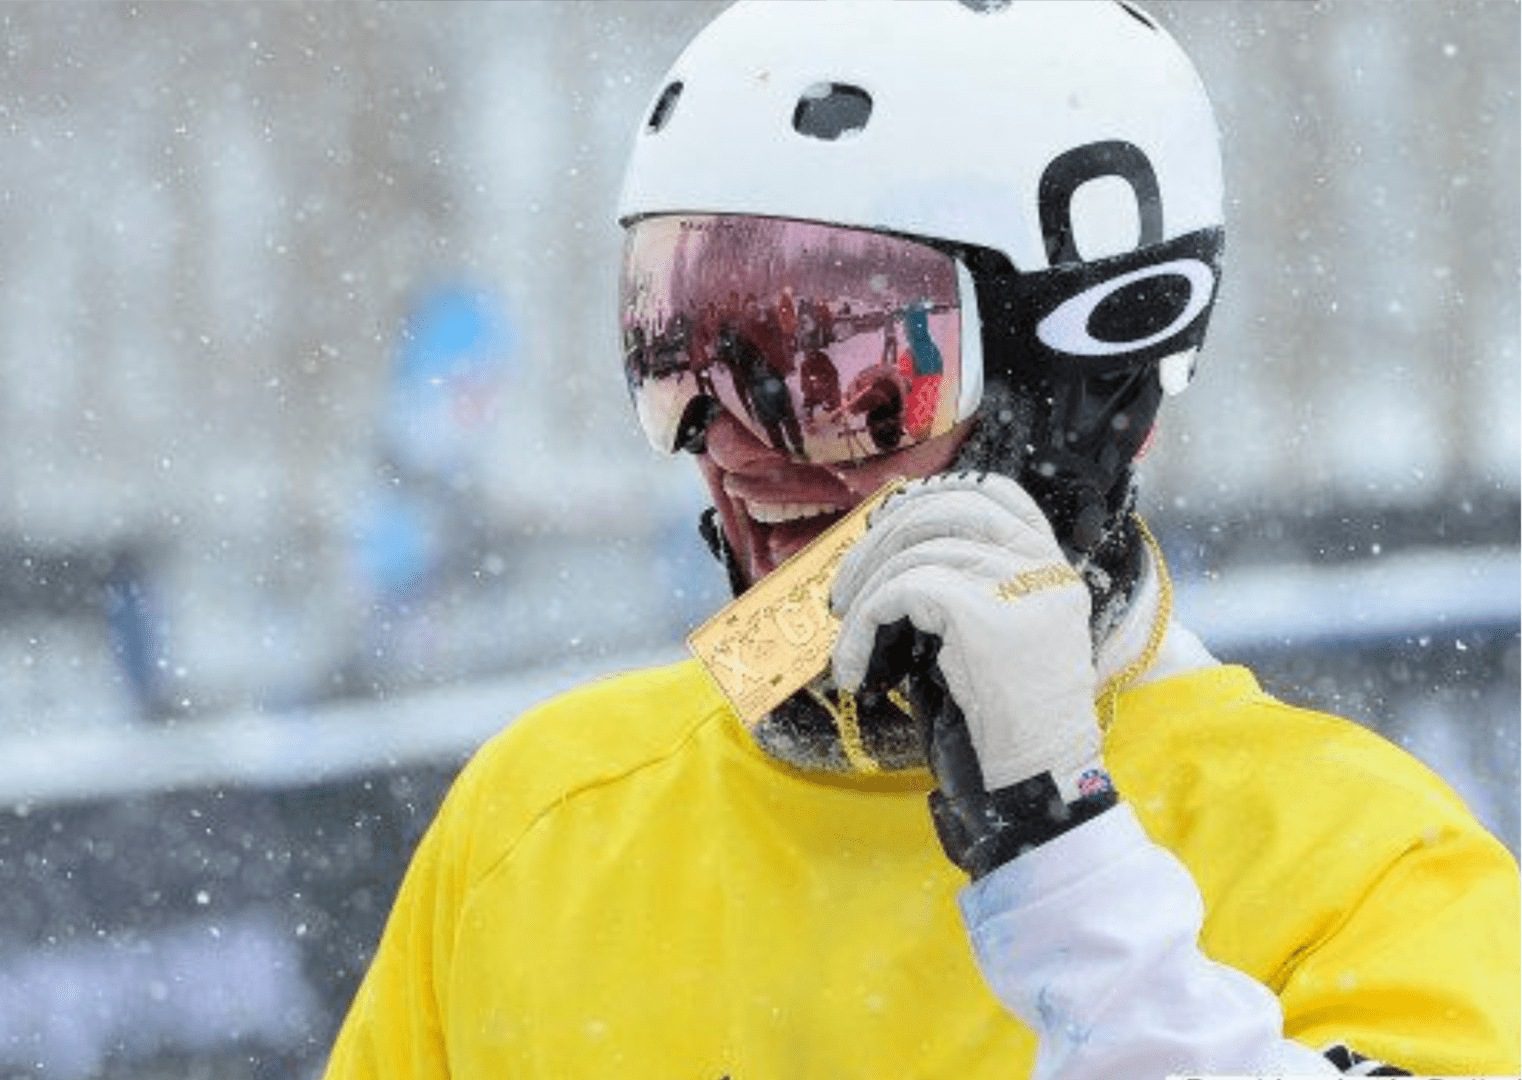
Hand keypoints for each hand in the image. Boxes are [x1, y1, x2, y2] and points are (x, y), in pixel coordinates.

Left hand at [831, 472, 1115, 874]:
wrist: (1038, 782)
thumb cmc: (1005, 724)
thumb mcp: (990, 640)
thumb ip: (960, 591)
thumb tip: (883, 562)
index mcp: (1050, 566)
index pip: (994, 492)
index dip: (933, 496)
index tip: (888, 525)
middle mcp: (1042, 564)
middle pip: (945, 509)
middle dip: (879, 540)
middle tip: (842, 591)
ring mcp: (1018, 584)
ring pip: (916, 551)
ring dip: (863, 593)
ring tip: (844, 640)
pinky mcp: (985, 612)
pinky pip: (902, 591)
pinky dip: (863, 627)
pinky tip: (853, 669)